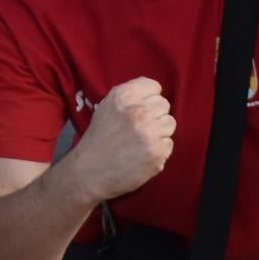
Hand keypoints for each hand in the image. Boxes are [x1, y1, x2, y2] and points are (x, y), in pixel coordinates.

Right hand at [69, 77, 175, 201]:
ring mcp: (149, 132)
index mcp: (123, 96)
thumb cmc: (98, 139)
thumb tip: (153, 94)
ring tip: (141, 142)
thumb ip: (129, 97)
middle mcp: (138, 111)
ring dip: (159, 133)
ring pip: (170, 123)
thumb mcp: (106, 107)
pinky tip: (142, 155)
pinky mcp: (157, 152)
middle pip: (164, 105)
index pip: (154, 86)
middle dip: (154, 115)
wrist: (88, 172)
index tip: (139, 110)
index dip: (148, 99)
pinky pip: (169, 144)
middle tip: (138, 129)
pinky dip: (158, 151)